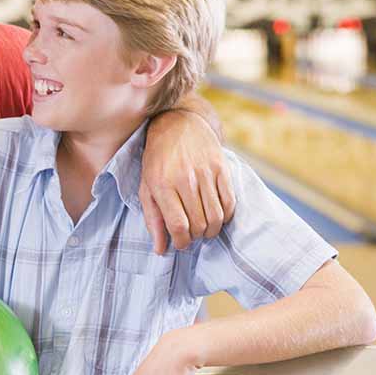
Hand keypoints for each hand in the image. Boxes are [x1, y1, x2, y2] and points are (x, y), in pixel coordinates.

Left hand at [141, 109, 235, 252]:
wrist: (177, 124)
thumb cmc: (157, 160)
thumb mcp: (146, 187)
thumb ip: (153, 219)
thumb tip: (161, 250)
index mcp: (162, 185)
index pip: (178, 225)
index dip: (182, 242)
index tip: (181, 244)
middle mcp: (184, 178)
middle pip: (199, 223)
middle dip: (196, 237)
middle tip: (192, 235)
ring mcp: (205, 172)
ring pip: (216, 216)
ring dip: (211, 230)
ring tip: (204, 230)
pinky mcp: (222, 167)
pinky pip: (230, 201)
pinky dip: (226, 216)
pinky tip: (217, 217)